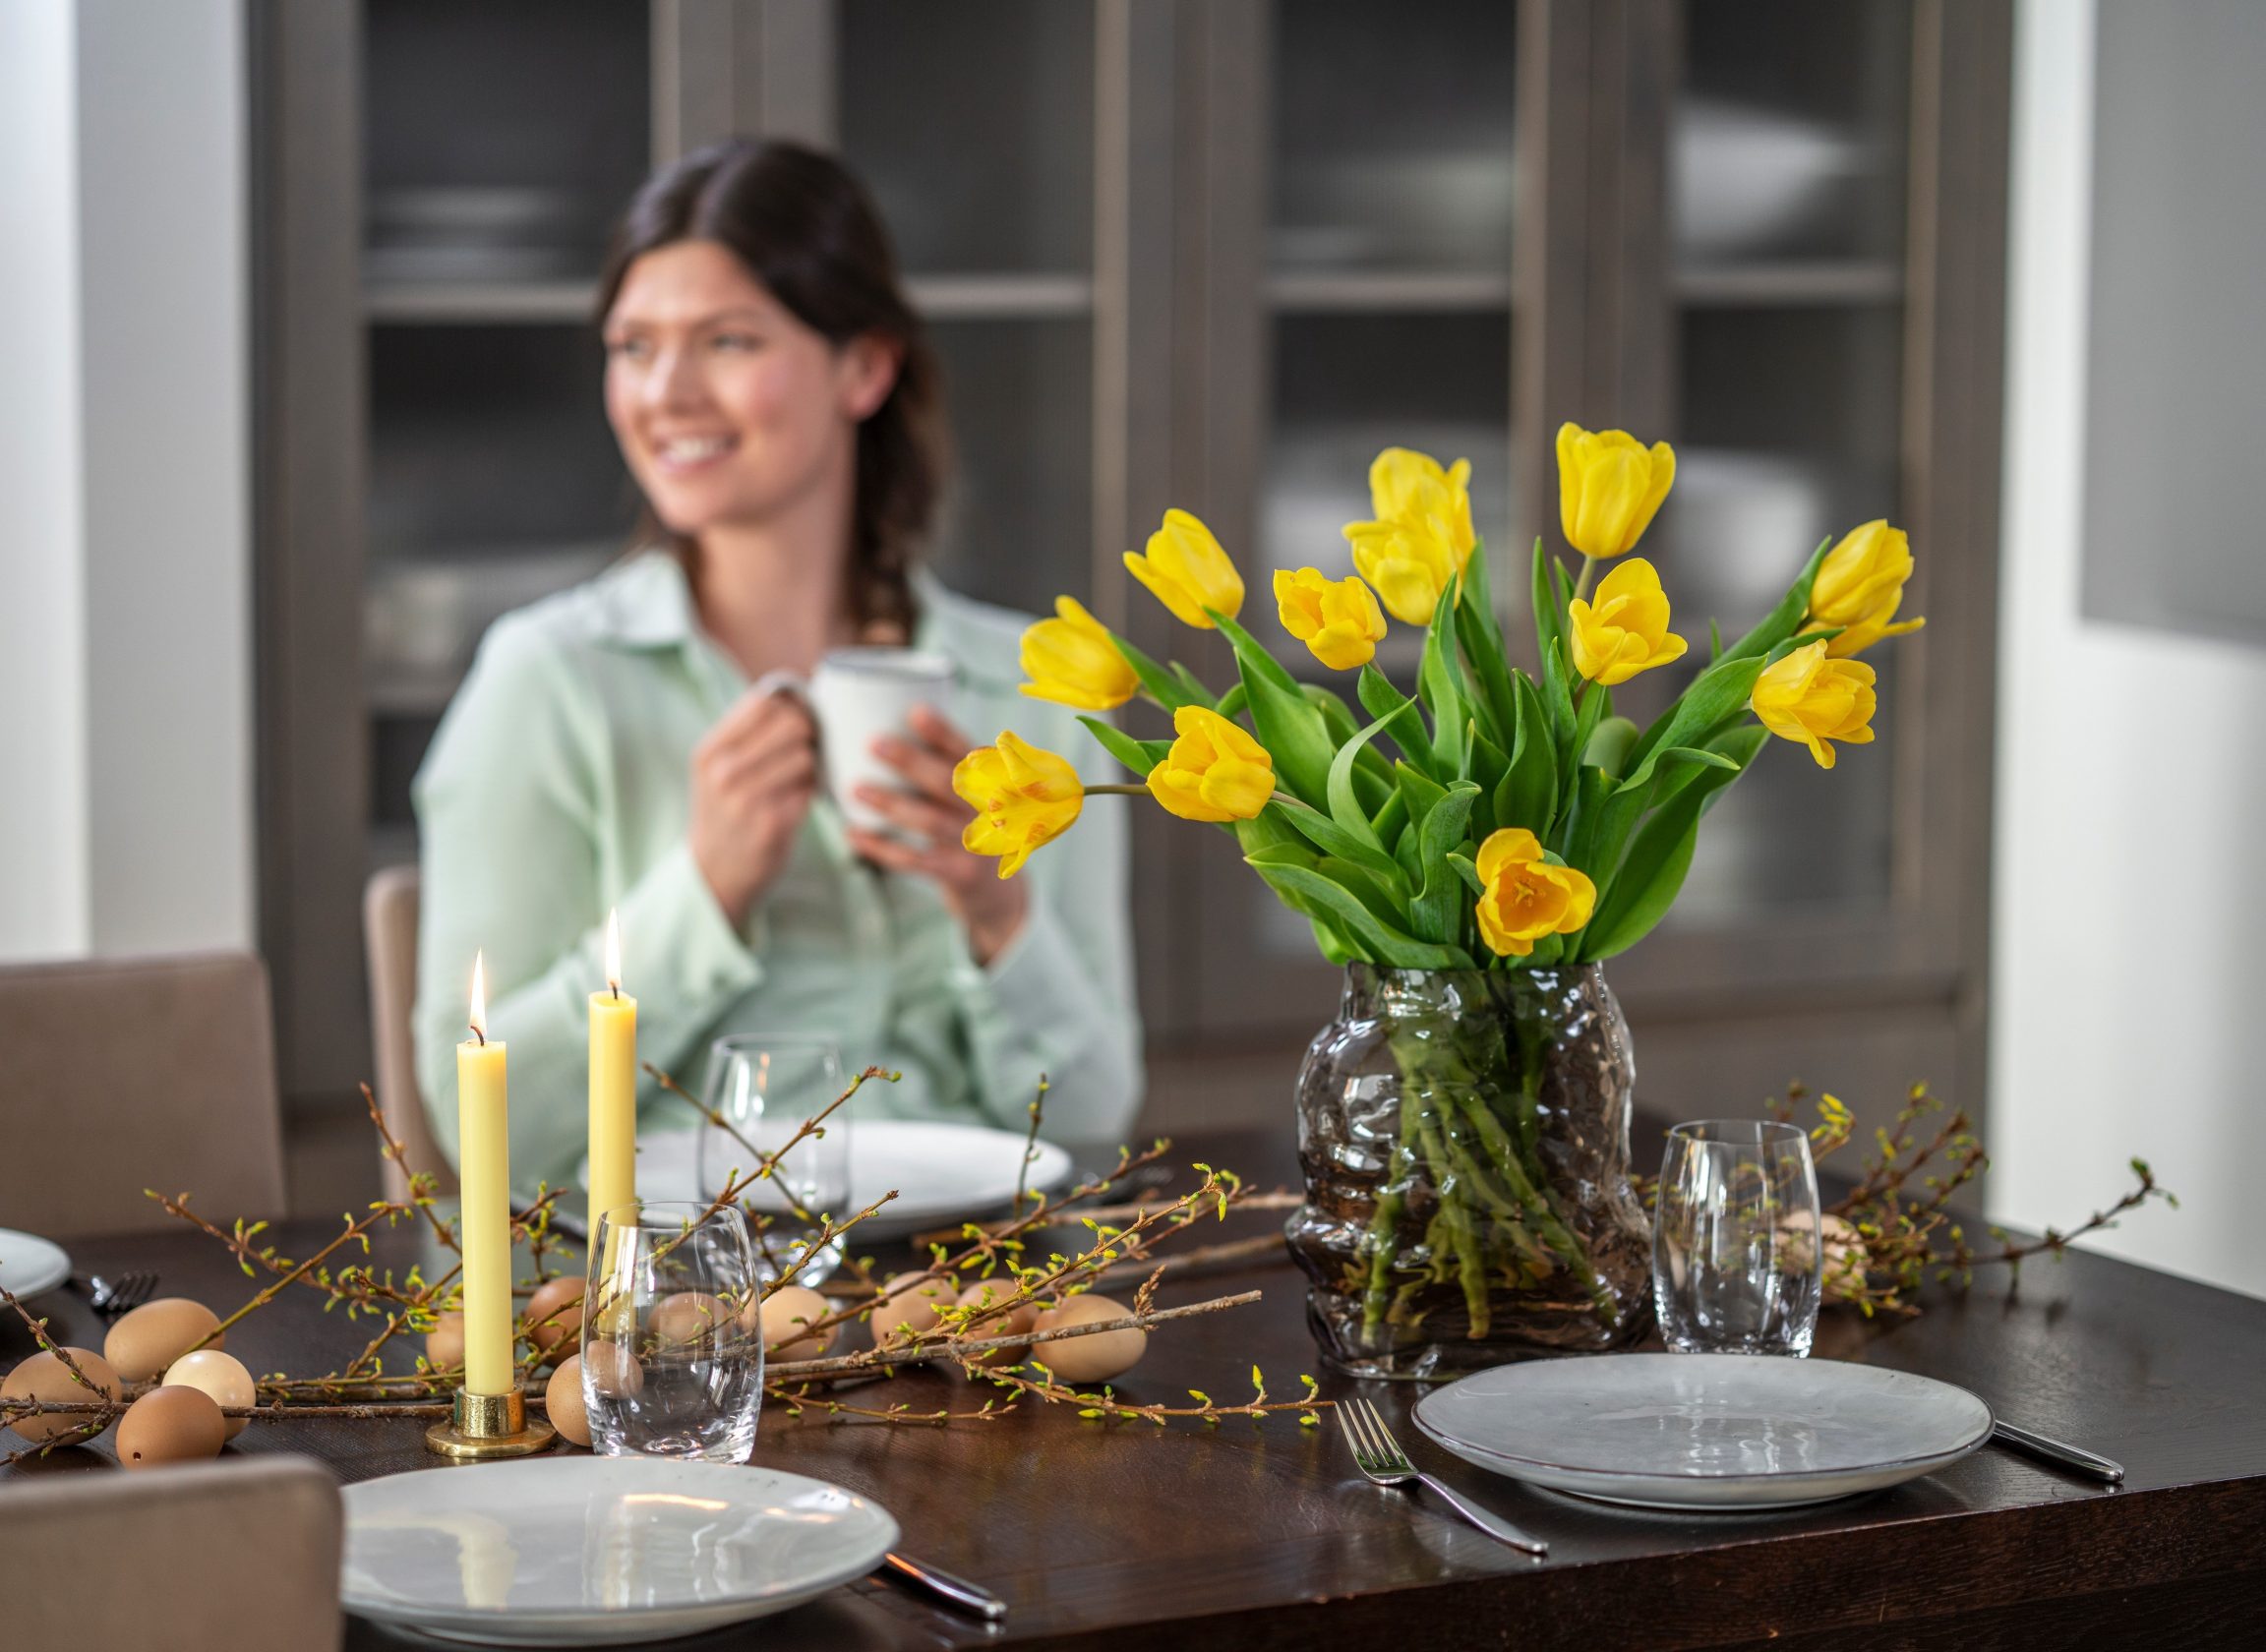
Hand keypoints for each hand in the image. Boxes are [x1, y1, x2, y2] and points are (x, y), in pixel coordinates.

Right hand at [689, 688, 819, 925]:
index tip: (796, 719)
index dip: (790, 705)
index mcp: (709, 751)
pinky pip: (811, 789)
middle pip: (792, 723)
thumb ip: (746, 732)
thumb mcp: (715, 768)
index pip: (763, 702)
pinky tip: (798, 801)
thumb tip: (794, 691)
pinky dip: (811, 791)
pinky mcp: (773, 825)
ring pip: (806, 755)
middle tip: (806, 747)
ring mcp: (747, 800)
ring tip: (799, 778)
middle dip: (808, 733)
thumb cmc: (723, 811)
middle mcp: (723, 773)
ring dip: (812, 765)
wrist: (714, 874)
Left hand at [847, 705, 1030, 965]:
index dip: (943, 732)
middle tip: (873, 743)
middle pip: (949, 783)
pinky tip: (853, 834)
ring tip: (855, 789)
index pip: (968, 753)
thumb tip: (885, 731)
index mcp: (993, 784)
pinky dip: (881, 847)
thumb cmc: (971, 828)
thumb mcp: (974, 797)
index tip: (916, 711)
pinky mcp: (959, 874)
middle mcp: (990, 811)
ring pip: (930, 820)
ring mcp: (976, 844)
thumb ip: (945, 769)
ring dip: (891, 804)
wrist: (998, 892)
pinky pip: (915, 859)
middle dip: (910, 761)